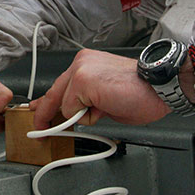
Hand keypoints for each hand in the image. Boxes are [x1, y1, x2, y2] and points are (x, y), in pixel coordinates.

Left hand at [29, 48, 170, 129]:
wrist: (160, 86)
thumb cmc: (141, 92)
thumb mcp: (106, 98)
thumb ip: (86, 102)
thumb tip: (70, 115)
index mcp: (86, 63)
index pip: (59, 85)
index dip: (44, 103)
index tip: (34, 110)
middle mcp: (81, 63)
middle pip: (55, 94)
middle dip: (47, 116)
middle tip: (41, 131)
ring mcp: (80, 70)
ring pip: (66, 105)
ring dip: (83, 115)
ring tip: (107, 107)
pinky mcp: (82, 81)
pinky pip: (74, 110)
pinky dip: (88, 116)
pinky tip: (106, 106)